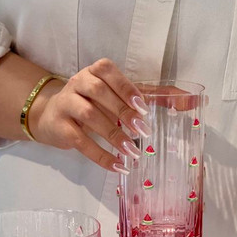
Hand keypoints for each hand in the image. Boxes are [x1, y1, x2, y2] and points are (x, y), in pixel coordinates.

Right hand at [29, 58, 151, 171]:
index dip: (126, 88)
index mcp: (93, 72)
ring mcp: (66, 104)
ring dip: (114, 135)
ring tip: (132, 151)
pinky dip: (100, 155)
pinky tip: (117, 165)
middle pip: (99, 93)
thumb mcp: (112, 96)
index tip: (143, 108)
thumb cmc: (89, 104)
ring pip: (90, 116)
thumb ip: (144, 97)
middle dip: (123, 112)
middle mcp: (77, 83)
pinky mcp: (59, 127)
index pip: (108, 72)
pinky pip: (81, 142)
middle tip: (143, 131)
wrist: (49, 116)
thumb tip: (187, 101)